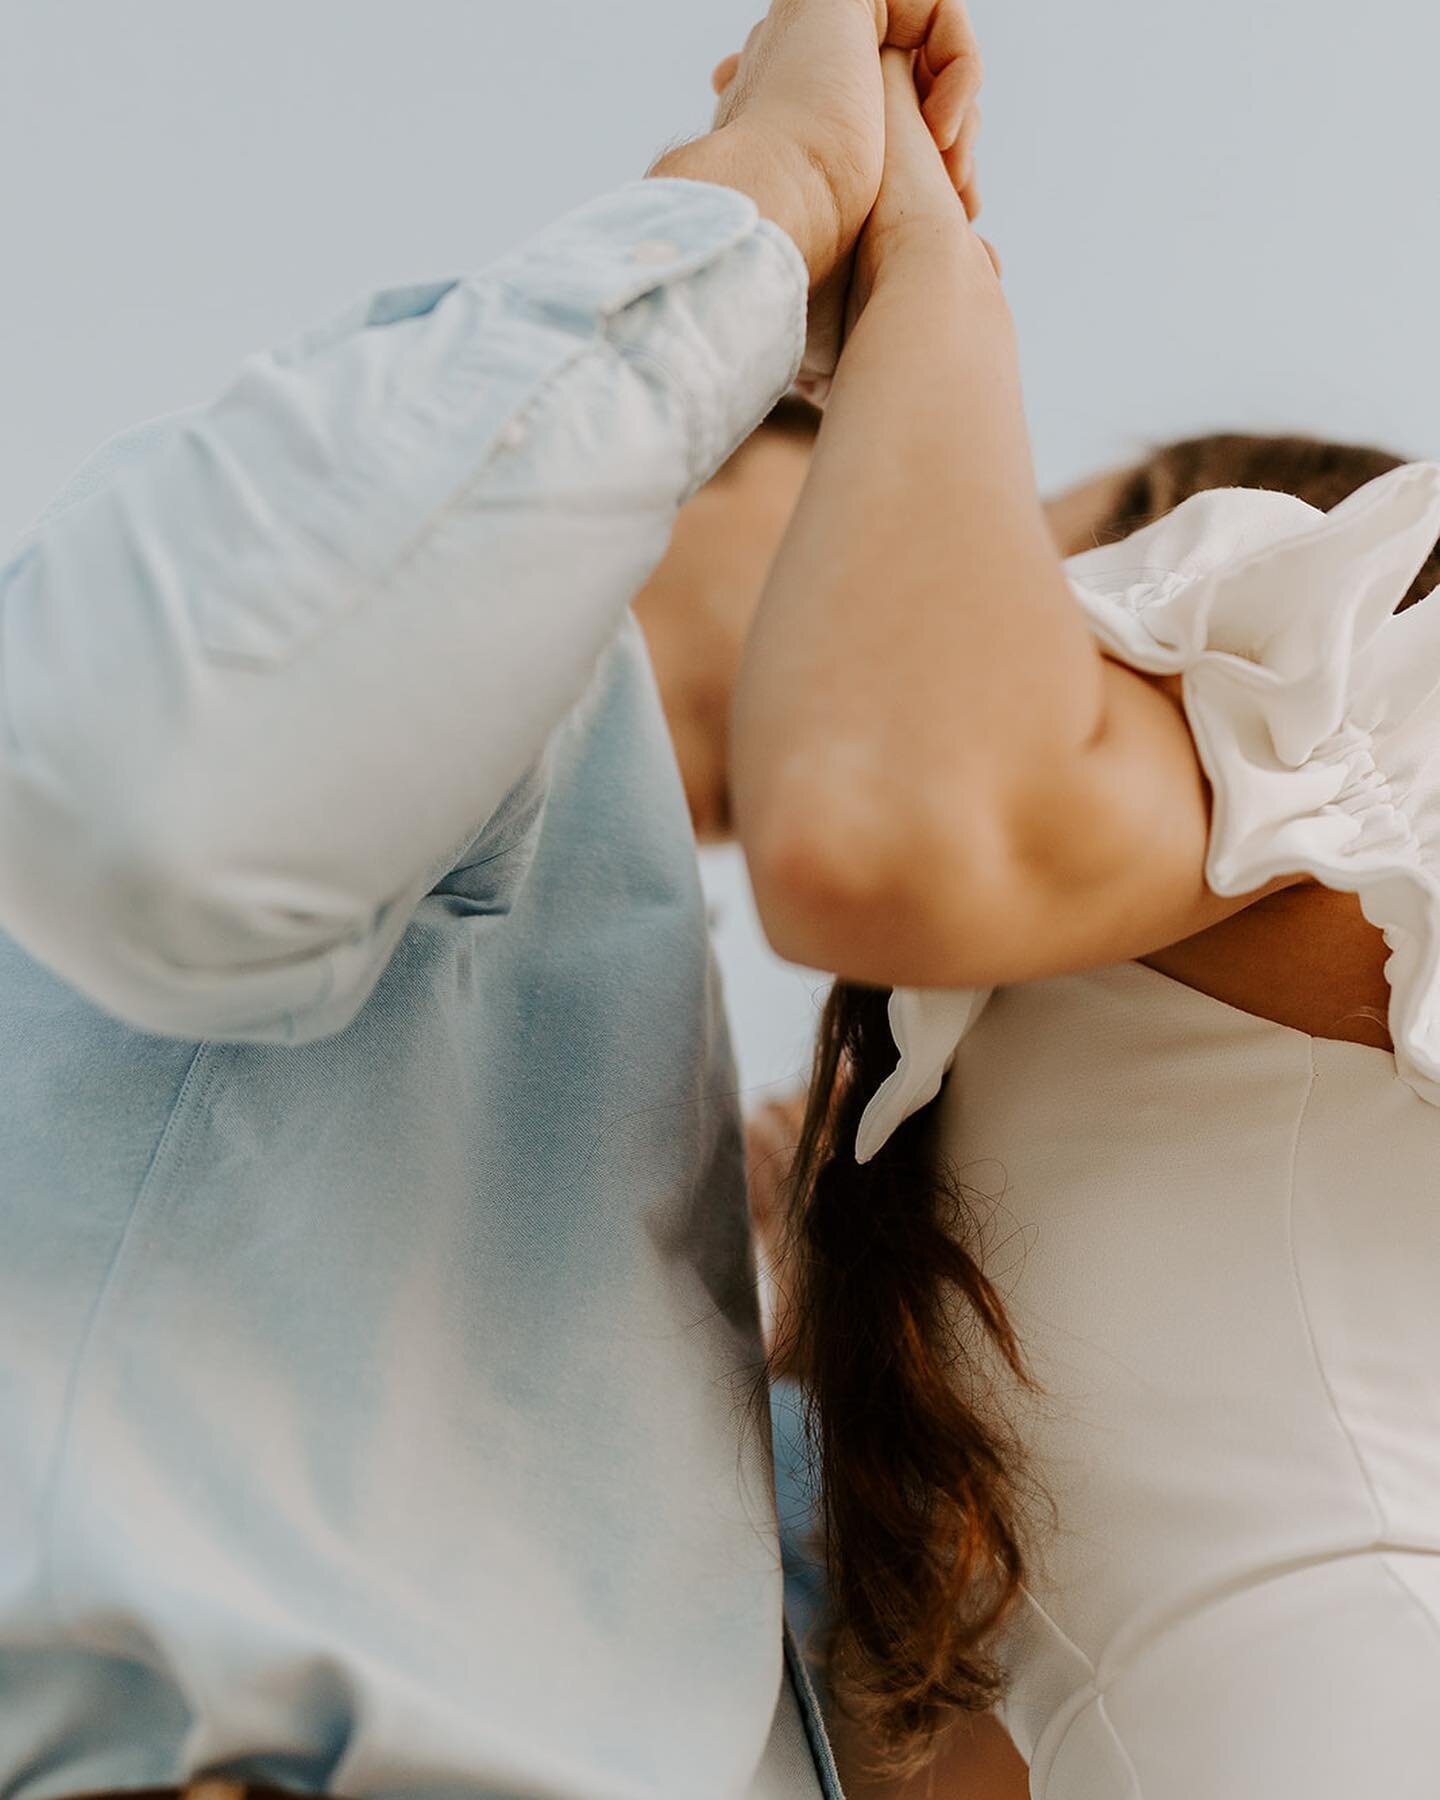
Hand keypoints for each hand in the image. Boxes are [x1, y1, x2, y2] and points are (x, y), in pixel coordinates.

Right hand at [656, 0, 983, 400]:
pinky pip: (937, 8)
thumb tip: (991, 265)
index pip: (886, 134)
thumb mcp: (874, 261)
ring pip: (927, 58)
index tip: (954, 204)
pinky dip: (963, 65)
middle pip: (914, 95)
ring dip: (963, 117)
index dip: (935, 165)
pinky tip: (944, 127)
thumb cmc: (811, 269)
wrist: (785, 226)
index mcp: (796, 138)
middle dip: (953, 146)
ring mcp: (819, 36)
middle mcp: (804, 81)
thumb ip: (912, 247)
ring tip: (952, 170)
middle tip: (959, 191)